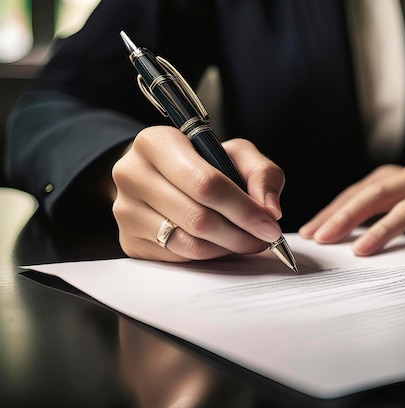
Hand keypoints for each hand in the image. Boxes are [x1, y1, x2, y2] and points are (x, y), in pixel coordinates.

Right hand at [112, 126, 284, 260]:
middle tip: (264, 237)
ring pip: (189, 242)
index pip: (205, 183)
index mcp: (155, 143)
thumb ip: (261, 174)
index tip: (269, 223)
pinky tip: (221, 243)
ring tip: (246, 240)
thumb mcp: (236, 154)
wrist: (164, 176)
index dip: (243, 208)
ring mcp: (125, 211)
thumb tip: (270, 209)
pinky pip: (179, 257)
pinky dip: (208, 255)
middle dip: (240, 233)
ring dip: (227, 247)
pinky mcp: (129, 241)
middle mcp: (131, 174)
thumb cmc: (204, 163)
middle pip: (198, 218)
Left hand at [300, 143, 404, 254]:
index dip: (332, 211)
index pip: (356, 193)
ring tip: (360, 251)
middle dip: (345, 217)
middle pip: (374, 196)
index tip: (309, 231)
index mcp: (397, 177)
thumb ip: (380, 206)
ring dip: (382, 230)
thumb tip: (341, 229)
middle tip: (322, 238)